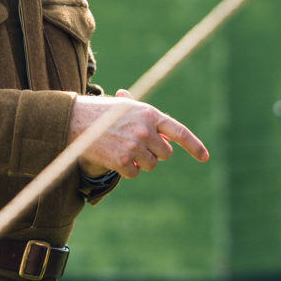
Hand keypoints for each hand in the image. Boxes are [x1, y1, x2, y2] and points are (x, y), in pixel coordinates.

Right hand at [71, 90, 208, 178]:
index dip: (194, 146)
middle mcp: (146, 130)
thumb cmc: (103, 113)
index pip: (179, 132)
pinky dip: (126, 170)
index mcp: (150, 114)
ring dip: (140, 162)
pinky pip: (134, 173)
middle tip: (136, 145)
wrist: (76, 120)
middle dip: (154, 153)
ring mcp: (135, 146)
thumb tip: (165, 133)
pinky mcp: (123, 161)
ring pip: (151, 165)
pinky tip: (114, 157)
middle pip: (165, 153)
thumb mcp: (127, 107)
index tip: (205, 157)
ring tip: (122, 148)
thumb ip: (147, 118)